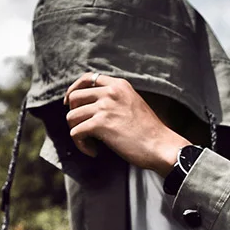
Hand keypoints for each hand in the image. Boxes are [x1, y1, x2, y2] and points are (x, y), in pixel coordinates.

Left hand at [64, 73, 185, 174]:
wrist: (160, 146)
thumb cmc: (148, 132)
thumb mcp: (133, 104)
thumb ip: (115, 100)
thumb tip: (91, 107)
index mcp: (119, 85)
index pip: (87, 78)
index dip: (73, 90)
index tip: (69, 104)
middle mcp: (110, 92)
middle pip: (74, 97)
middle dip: (73, 115)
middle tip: (82, 129)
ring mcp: (105, 107)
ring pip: (72, 117)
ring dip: (77, 132)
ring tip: (91, 143)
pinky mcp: (100, 125)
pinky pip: (75, 133)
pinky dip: (81, 145)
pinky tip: (93, 151)